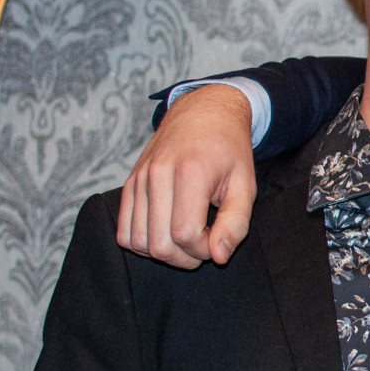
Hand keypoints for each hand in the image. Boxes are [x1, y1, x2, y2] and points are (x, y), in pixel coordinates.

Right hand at [117, 85, 256, 267]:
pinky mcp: (128, 184)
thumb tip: (218, 257)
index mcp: (190, 172)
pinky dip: (143, 243)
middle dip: (185, 257)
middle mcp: (157, 174)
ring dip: (164, 253)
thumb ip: (236, 223)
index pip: (185, 234)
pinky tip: (166, 233)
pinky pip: (124, 232)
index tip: (217, 239)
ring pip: (137, 242)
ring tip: (186, 238)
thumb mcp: (245, 185)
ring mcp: (138, 179)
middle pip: (159, 244)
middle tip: (203, 243)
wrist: (203, 113)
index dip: (204, 250)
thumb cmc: (229, 151)